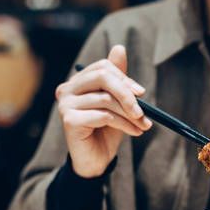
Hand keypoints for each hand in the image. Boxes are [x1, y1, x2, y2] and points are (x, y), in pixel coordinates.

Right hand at [56, 45, 151, 177]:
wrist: (96, 161)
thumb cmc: (106, 130)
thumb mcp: (116, 103)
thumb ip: (118, 78)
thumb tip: (119, 48)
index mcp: (77, 82)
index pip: (103, 67)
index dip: (125, 79)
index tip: (141, 93)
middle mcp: (66, 89)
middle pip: (102, 77)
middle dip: (127, 93)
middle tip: (144, 110)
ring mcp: (65, 104)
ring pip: (106, 99)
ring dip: (130, 114)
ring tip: (143, 125)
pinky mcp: (69, 120)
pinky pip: (103, 115)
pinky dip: (123, 124)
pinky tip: (133, 132)